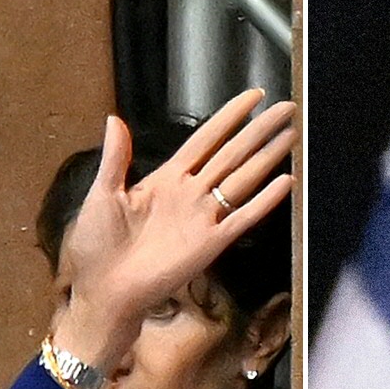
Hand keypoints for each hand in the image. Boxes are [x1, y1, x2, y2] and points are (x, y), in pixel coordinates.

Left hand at [46, 89, 297, 376]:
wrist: (104, 291)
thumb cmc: (97, 247)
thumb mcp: (102, 194)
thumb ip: (116, 157)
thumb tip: (115, 118)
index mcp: (166, 179)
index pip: (205, 140)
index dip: (229, 118)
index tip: (253, 97)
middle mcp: (191, 194)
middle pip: (233, 154)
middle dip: (259, 130)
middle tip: (287, 108)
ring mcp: (203, 218)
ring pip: (243, 179)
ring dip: (268, 157)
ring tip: (292, 135)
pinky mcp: (210, 244)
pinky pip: (242, 218)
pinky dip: (264, 201)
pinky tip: (285, 182)